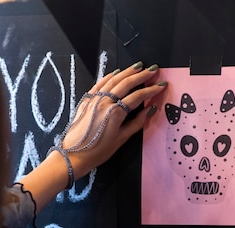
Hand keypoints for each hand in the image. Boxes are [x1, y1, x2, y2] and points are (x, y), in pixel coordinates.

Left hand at [65, 62, 167, 179]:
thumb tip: (151, 109)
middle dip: (141, 75)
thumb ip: (137, 122)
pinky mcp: (86, 100)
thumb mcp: (122, 139)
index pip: (137, 97)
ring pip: (113, 80)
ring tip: (139, 66)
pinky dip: (109, 76)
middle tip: (153, 69)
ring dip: (127, 72)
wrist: (74, 155)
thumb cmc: (99, 151)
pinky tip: (117, 73)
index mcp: (115, 113)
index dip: (151, 90)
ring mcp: (94, 99)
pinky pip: (100, 83)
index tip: (161, 85)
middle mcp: (104, 102)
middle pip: (126, 84)